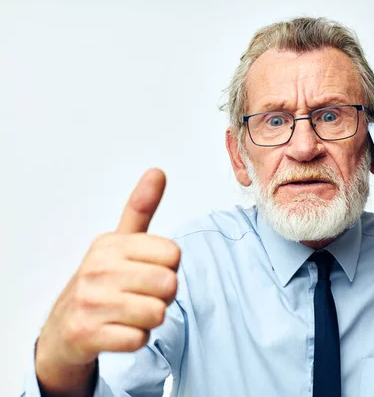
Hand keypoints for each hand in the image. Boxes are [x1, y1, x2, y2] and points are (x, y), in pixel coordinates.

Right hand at [35, 169, 179, 394]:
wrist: (62, 329)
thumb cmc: (100, 283)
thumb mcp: (118, 242)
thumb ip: (141, 209)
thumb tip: (158, 172)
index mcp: (110, 244)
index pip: (173, 253)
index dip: (169, 267)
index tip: (148, 271)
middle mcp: (97, 269)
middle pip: (169, 284)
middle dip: (163, 296)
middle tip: (141, 296)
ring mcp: (90, 301)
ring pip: (158, 313)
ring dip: (150, 319)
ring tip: (129, 313)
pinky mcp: (87, 333)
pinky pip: (140, 339)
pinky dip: (136, 339)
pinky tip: (119, 331)